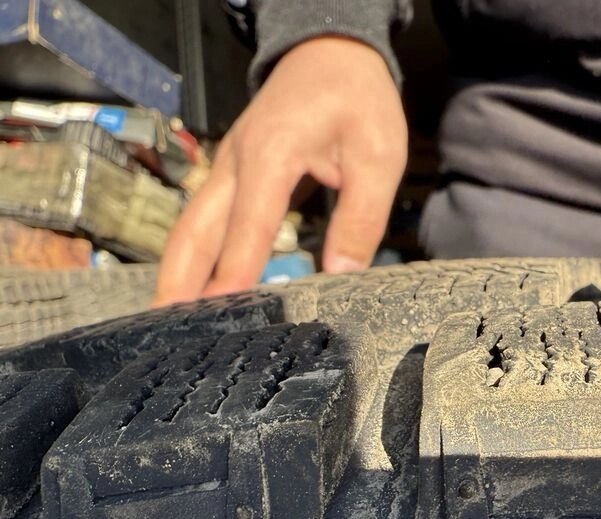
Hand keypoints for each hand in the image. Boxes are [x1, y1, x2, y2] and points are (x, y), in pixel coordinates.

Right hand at [154, 36, 407, 305]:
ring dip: (178, 270)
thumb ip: (361, 218)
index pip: (248, 226)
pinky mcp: (233, 172)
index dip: (234, 272)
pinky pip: (206, 217)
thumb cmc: (357, 100)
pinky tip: (199, 285)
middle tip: (167, 327)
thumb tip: (342, 273)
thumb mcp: (378, 156)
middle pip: (196, 229)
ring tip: (169, 318)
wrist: (332, 54)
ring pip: (192, 225)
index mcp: (271, 155)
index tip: (220, 311)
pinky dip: (197, 253)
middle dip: (179, 280)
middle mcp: (237, 161)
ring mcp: (229, 166)